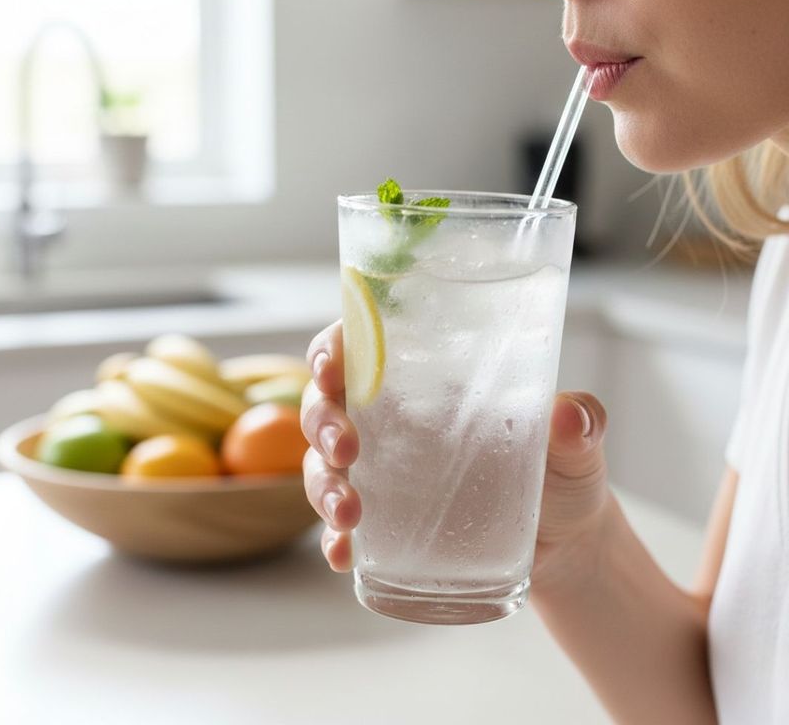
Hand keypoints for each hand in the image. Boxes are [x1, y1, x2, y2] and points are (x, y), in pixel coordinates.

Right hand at [301, 321, 609, 579]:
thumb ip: (580, 422)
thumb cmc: (563, 473)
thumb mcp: (576, 443)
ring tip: (349, 515)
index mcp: (428, 380)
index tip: (330, 368)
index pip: (365, 347)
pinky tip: (344, 555)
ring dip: (323, 487)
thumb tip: (569, 415)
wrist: (566, 544)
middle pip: (328, 405)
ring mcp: (385, 474)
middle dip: (322, 423)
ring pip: (325, 466)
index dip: (333, 350)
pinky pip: (344, 527)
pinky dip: (335, 539)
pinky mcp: (388, 524)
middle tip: (345, 449)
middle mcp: (395, 420)